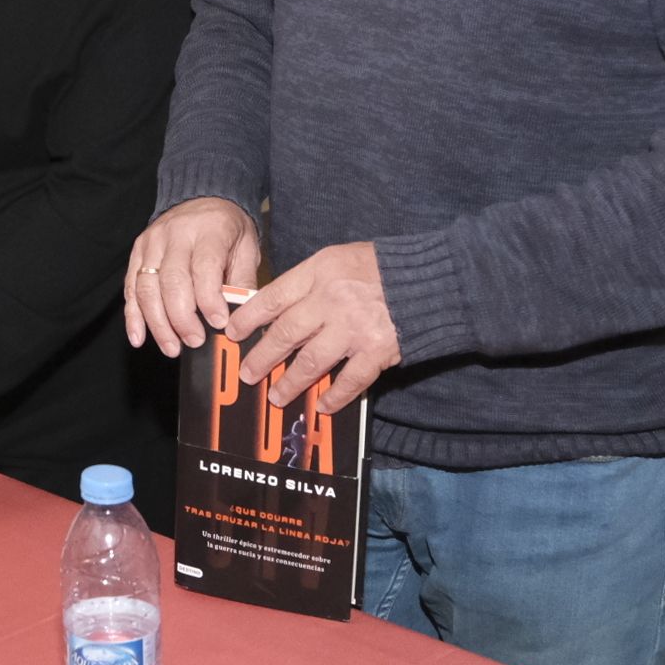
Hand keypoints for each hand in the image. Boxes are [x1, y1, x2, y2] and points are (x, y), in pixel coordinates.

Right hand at [124, 197, 263, 356]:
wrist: (203, 198)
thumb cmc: (226, 229)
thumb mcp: (246, 247)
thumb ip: (243, 281)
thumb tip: (241, 317)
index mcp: (208, 230)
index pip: (204, 267)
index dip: (209, 299)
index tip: (219, 323)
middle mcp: (176, 234)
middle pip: (172, 281)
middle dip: (182, 318)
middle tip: (195, 341)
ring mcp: (152, 243)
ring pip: (147, 287)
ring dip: (158, 323)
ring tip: (172, 347)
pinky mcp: (137, 253)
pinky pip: (131, 287)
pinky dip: (133, 316)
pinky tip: (139, 337)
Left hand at [222, 242, 399, 413]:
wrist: (432, 280)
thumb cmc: (382, 268)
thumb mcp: (338, 259)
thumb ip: (309, 282)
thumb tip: (276, 310)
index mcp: (320, 272)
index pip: (273, 297)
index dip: (249, 318)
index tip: (232, 333)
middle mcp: (332, 300)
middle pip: (286, 333)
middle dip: (262, 357)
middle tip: (248, 373)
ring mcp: (354, 328)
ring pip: (310, 362)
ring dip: (290, 382)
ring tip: (277, 395)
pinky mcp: (377, 351)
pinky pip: (349, 381)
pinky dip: (334, 396)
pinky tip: (322, 405)